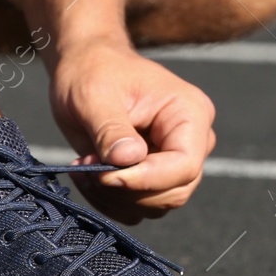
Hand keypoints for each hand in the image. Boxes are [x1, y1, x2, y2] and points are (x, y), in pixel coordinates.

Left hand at [48, 39, 216, 222]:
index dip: (145, 179)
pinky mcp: (155, 177)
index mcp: (190, 114)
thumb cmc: (93, 71)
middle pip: (174, 191)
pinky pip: (139, 207)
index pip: (184, 165)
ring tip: (84, 166)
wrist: (85, 67)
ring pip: (155, 205)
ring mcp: (174, 162)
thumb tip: (128, 161)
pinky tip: (88, 174)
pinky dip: (109, 200)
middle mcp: (192, 142)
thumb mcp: (95, 95)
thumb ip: (112, 130)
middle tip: (87, 166)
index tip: (104, 175)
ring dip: (113, 196)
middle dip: (125, 189)